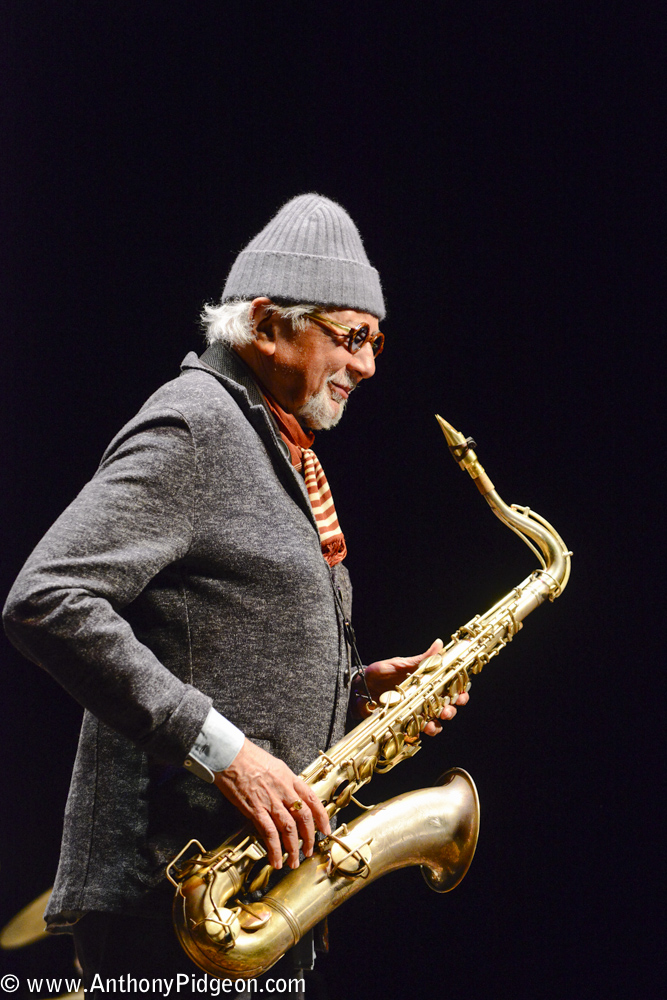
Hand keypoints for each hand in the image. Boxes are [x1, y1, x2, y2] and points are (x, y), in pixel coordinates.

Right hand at [213, 738, 330, 869]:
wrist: (230, 756)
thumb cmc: (248, 757)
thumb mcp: (274, 765)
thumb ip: (284, 781)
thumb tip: (290, 795)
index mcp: (289, 778)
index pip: (312, 799)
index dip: (322, 817)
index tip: (325, 829)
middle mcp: (284, 791)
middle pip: (304, 818)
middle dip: (309, 837)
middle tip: (309, 850)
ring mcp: (270, 801)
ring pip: (289, 829)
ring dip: (293, 848)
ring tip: (293, 861)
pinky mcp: (255, 809)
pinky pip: (269, 833)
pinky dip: (274, 849)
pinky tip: (276, 860)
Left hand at [356, 638, 469, 735]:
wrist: (357, 688)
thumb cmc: (379, 673)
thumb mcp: (400, 664)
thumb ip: (421, 660)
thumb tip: (439, 644)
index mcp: (426, 683)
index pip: (450, 688)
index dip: (460, 692)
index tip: (462, 693)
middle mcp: (423, 699)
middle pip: (446, 707)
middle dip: (451, 710)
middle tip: (447, 711)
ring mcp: (414, 713)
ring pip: (434, 723)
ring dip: (437, 725)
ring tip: (431, 724)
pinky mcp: (403, 724)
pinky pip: (416, 733)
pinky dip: (419, 734)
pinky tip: (416, 731)